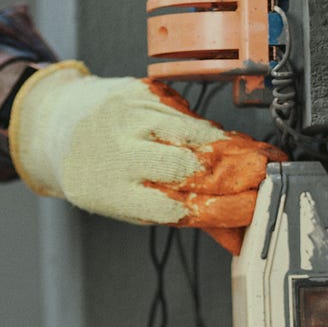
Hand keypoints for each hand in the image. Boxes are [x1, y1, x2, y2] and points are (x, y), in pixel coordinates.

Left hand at [8, 60, 285, 253]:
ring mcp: (131, 116)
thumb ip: (182, 215)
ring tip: (260, 159)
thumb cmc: (98, 173)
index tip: (253, 209)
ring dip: (234, 149)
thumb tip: (235, 235)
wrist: (60, 123)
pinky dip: (212, 129)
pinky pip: (189, 112)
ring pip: (196, 134)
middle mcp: (118, 151)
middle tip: (267, 179)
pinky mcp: (143, 91)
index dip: (221, 209)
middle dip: (236, 175)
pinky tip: (228, 140)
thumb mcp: (129, 205)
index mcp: (113, 192)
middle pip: (190, 166)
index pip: (176, 206)